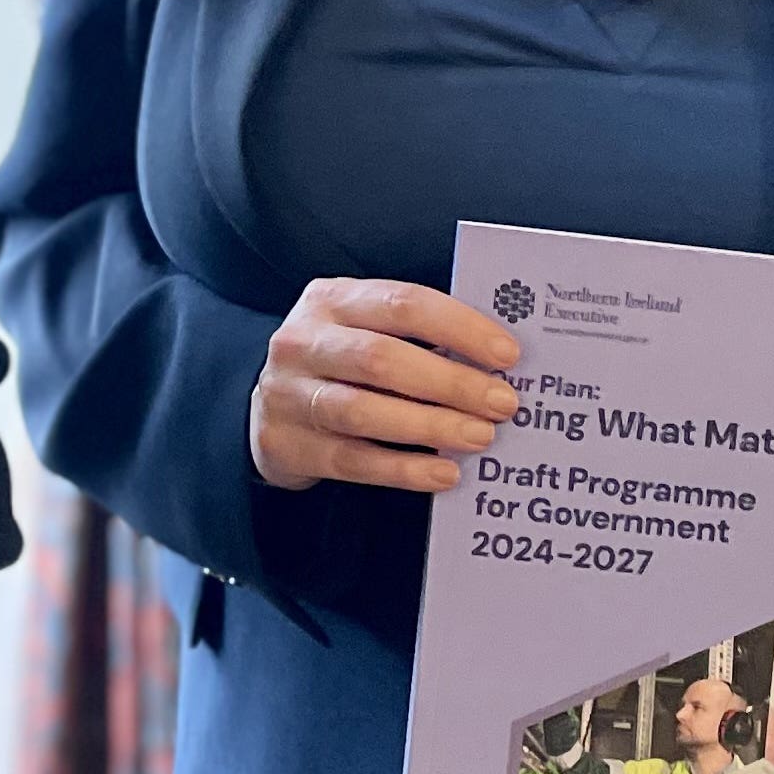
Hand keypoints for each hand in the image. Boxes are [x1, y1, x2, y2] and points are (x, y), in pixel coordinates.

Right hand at [246, 279, 521, 493]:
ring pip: (363, 411)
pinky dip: (403, 468)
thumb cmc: (340, 365)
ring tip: (480, 437)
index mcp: (331, 299)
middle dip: (451, 382)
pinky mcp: (289, 446)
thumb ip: (417, 336)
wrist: (266, 410)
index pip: (402, 303)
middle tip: (502, 403)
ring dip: (430, 425)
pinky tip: (444, 473)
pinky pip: (353, 461)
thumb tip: (498, 361)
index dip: (459, 327)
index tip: (507, 354)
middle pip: (381, 358)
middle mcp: (303, 341)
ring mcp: (290, 395)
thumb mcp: (364, 330)